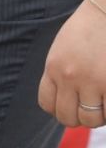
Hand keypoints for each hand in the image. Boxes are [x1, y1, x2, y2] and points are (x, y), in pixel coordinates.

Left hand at [39, 0, 105, 127]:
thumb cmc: (90, 28)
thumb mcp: (64, 49)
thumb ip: (61, 72)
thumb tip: (66, 100)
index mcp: (53, 67)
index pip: (47, 104)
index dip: (60, 109)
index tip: (72, 105)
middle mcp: (69, 77)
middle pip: (68, 117)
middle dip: (80, 118)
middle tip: (91, 108)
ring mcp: (93, 81)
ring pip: (91, 120)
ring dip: (99, 117)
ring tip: (104, 103)